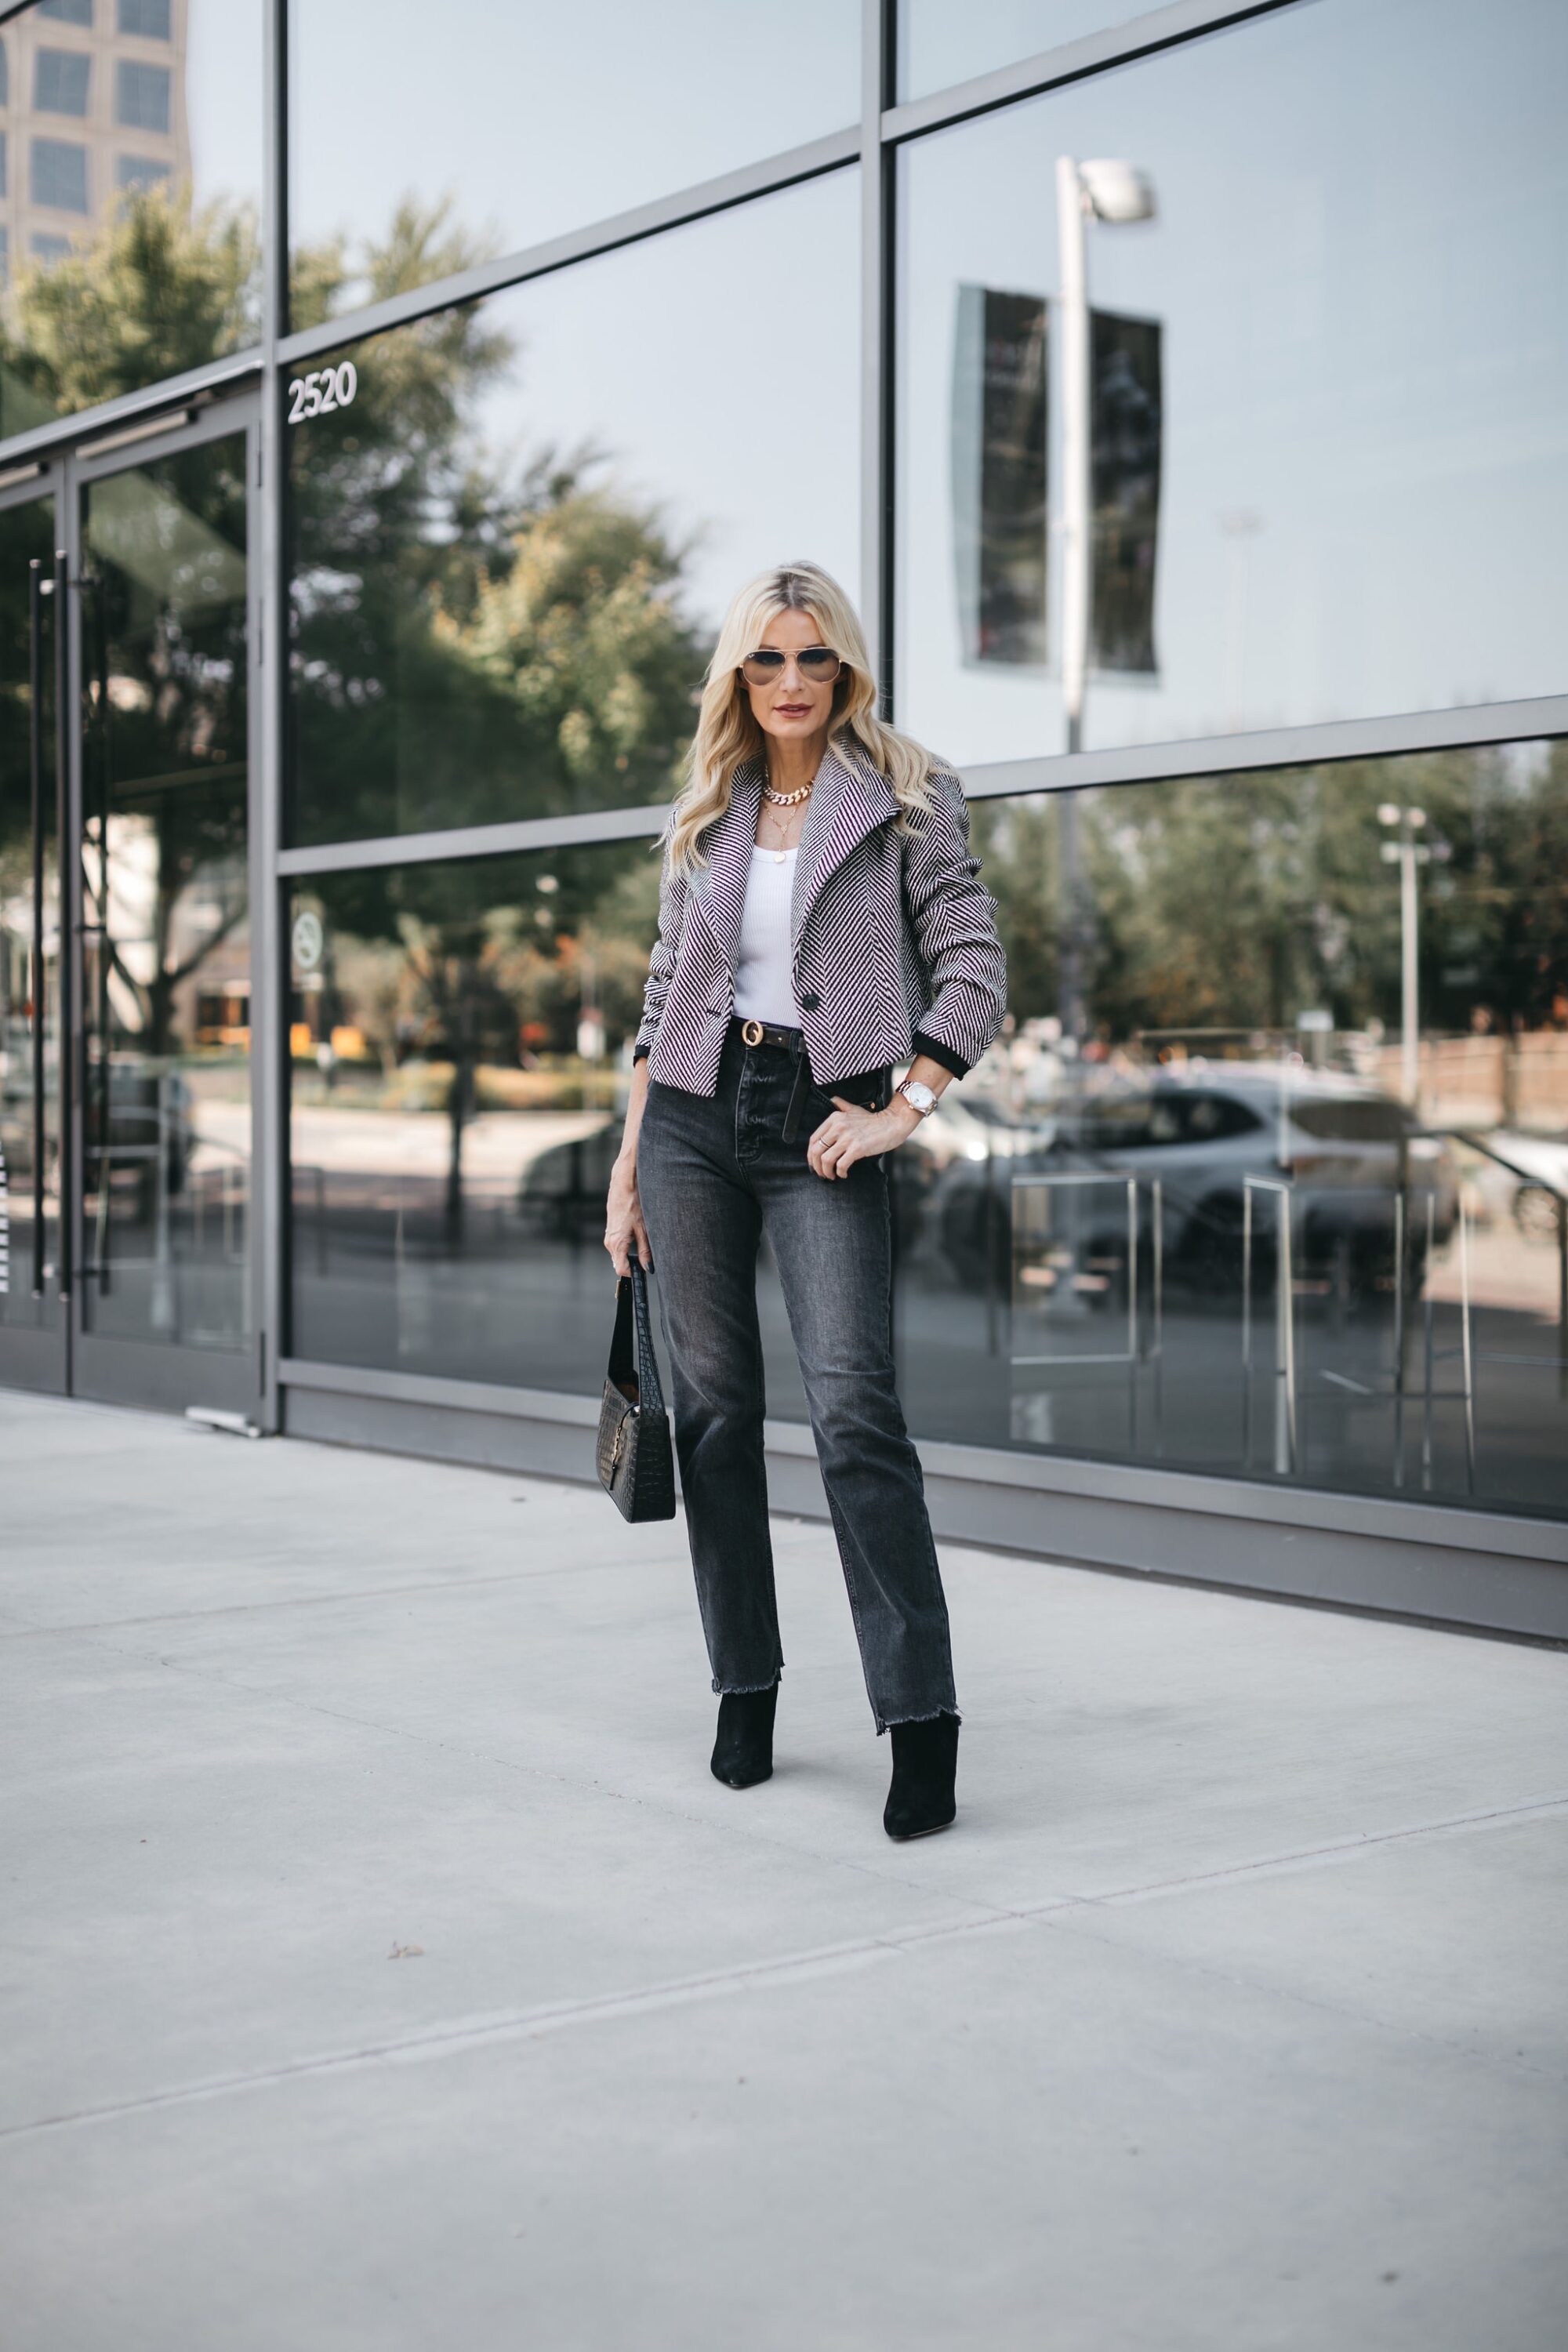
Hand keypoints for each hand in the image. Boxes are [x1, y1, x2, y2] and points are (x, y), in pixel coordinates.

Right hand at [604, 1155, 652, 1274]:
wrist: (624, 1183)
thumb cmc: (634, 1203)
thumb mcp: (644, 1229)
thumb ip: (646, 1251)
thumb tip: (648, 1267)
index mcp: (617, 1244)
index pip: (621, 1270)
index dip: (633, 1274)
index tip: (643, 1275)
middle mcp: (609, 1242)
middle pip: (619, 1263)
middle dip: (632, 1265)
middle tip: (647, 1263)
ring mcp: (609, 1235)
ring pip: (619, 1254)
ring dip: (629, 1255)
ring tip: (644, 1249)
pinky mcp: (610, 1229)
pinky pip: (617, 1244)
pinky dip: (626, 1246)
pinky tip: (637, 1238)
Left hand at [807, 1095, 920, 1180]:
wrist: (893, 1123)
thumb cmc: (874, 1120)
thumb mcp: (854, 1109)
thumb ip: (841, 1105)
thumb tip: (832, 1100)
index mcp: (834, 1118)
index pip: (813, 1139)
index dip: (810, 1154)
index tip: (814, 1163)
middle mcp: (838, 1126)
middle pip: (816, 1150)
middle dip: (816, 1166)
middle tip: (821, 1173)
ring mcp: (848, 1137)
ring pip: (826, 1159)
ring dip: (826, 1172)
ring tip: (832, 1176)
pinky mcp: (857, 1148)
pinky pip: (841, 1165)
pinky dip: (840, 1172)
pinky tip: (843, 1174)